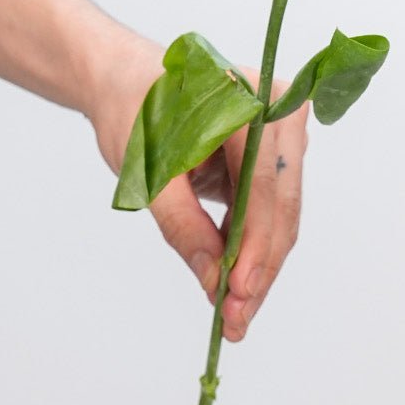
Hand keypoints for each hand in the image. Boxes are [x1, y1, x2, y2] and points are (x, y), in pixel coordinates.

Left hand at [90, 32, 308, 342]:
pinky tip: (232, 285)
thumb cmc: (134, 111)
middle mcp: (279, 114)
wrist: (124, 82)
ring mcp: (280, 136)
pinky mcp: (269, 159)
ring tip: (234, 315)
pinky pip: (266, 210)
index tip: (239, 294)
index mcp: (251, 100)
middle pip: (281, 206)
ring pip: (279, 215)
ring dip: (258, 265)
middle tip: (236, 321)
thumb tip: (211, 279)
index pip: (265, 186)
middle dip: (259, 268)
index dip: (255, 246)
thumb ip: (180, 222)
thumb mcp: (147, 170)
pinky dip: (249, 247)